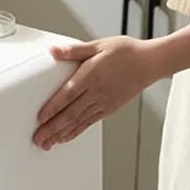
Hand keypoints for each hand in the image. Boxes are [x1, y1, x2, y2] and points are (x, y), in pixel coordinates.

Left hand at [33, 36, 159, 149]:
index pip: (67, 95)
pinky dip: (76, 132)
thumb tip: (54, 50)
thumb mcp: (98, 45)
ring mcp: (103, 103)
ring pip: (78, 122)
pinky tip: (65, 137)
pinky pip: (89, 123)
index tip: (40, 119)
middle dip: (52, 128)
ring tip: (48, 143)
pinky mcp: (109, 109)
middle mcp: (96, 93)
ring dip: (61, 134)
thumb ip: (74, 50)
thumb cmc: (126, 53)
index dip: (53, 108)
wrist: (150, 63)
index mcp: (91, 76)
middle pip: (70, 114)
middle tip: (38, 138)